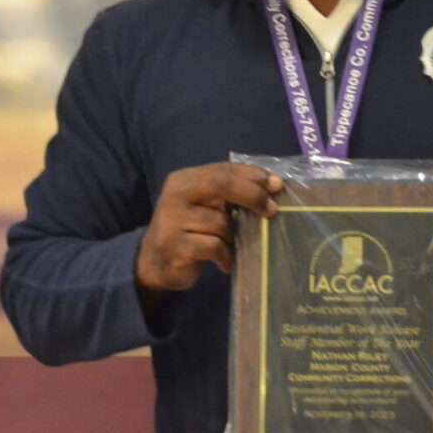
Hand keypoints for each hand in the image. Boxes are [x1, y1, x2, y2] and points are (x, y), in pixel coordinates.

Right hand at [135, 162, 281, 293]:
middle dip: (252, 195)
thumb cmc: (189, 230)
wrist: (155, 262)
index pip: (223, 169)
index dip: (252, 175)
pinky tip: (224, 261)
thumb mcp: (204, 205)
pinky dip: (225, 256)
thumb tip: (274, 185)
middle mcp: (176, 195)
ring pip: (222, 222)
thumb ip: (228, 194)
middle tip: (272, 210)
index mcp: (183, 179)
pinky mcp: (176, 246)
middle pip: (222, 185)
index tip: (276, 184)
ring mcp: (173, 220)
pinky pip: (215, 246)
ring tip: (229, 245)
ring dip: (233, 236)